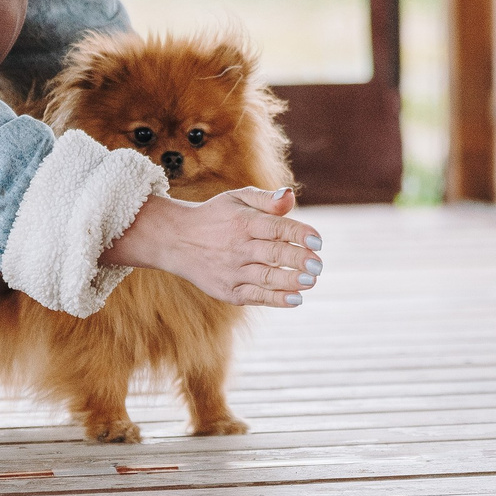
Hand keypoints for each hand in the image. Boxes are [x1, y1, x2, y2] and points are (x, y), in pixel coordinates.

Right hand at [102, 186, 322, 306]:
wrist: (176, 240)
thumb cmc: (217, 216)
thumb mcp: (237, 199)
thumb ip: (267, 200)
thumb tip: (290, 196)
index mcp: (243, 222)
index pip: (276, 228)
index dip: (299, 233)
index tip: (318, 241)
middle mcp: (237, 248)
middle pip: (273, 254)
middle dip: (298, 259)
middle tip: (318, 265)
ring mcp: (232, 272)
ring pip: (266, 278)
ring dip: (291, 281)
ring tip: (312, 281)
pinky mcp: (228, 291)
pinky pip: (255, 297)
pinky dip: (276, 299)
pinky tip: (296, 299)